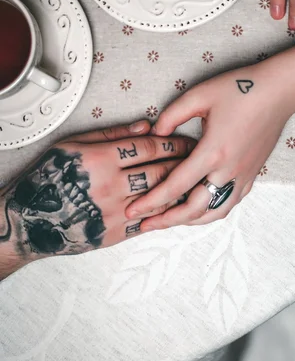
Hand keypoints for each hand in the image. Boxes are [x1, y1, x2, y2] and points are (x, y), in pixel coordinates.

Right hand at [0, 120, 194, 277]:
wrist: (30, 220)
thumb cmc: (49, 178)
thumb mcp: (72, 145)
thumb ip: (111, 135)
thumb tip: (146, 126)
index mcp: (101, 159)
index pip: (148, 147)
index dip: (171, 142)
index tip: (185, 140)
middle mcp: (110, 185)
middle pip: (159, 171)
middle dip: (183, 162)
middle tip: (198, 156)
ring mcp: (114, 212)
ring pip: (160, 197)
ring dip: (181, 186)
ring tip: (195, 177)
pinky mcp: (114, 234)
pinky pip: (149, 221)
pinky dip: (167, 211)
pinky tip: (178, 203)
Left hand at [125, 62, 294, 230]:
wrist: (280, 91)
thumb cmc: (240, 88)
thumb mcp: (199, 95)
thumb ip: (171, 116)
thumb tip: (153, 134)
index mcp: (212, 152)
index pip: (175, 186)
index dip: (151, 201)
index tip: (132, 211)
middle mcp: (229, 170)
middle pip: (194, 209)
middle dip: (166, 221)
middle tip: (145, 225)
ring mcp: (243, 175)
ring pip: (216, 212)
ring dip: (191, 221)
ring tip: (171, 221)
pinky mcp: (253, 174)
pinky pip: (231, 202)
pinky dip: (213, 211)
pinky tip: (200, 209)